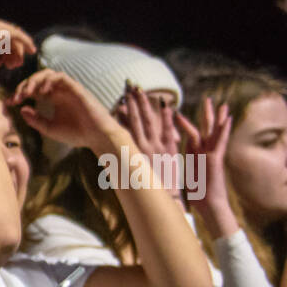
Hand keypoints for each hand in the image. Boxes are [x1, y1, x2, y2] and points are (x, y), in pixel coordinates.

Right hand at [0, 13, 34, 72]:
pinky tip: (31, 50)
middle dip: (9, 48)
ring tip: (17, 64)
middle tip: (14, 63)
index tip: (4, 60)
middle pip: (1, 32)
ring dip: (15, 49)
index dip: (0, 47)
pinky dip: (24, 42)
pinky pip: (16, 34)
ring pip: (8, 34)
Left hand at [11, 69, 121, 156]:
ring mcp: (68, 89)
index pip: (34, 89)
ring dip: (34, 80)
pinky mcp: (76, 88)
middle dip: (24, 86)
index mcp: (53, 99)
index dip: (20, 93)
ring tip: (27, 93)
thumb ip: (35, 119)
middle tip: (16, 97)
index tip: (9, 102)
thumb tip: (21, 108)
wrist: (96, 136)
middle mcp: (60, 91)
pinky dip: (49, 80)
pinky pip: (61, 77)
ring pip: (48, 74)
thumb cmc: (75, 133)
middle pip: (38, 79)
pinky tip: (41, 91)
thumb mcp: (49, 128)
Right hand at [117, 83, 181, 201]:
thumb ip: (129, 159)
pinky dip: (166, 118)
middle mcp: (142, 148)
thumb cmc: (149, 189)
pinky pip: (167, 131)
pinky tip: (165, 105)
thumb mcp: (135, 173)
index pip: (126, 128)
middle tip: (130, 87)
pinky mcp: (170, 151)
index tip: (120, 99)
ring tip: (142, 91)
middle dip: (134, 103)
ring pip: (149, 122)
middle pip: (136, 120)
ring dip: (145, 106)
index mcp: (133, 153)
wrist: (164, 200)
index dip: (124, 113)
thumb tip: (116, 153)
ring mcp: (156, 148)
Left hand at [175, 97, 234, 229]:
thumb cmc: (197, 196)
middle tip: (209, 100)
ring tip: (221, 104)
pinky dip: (224, 130)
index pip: (191, 136)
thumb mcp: (185, 177)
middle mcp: (205, 153)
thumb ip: (180, 168)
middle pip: (204, 129)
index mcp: (196, 156)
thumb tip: (165, 165)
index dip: (185, 125)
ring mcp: (212, 155)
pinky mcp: (216, 160)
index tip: (179, 113)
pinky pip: (221, 142)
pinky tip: (228, 119)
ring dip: (217, 118)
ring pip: (214, 132)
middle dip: (207, 115)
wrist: (209, 206)